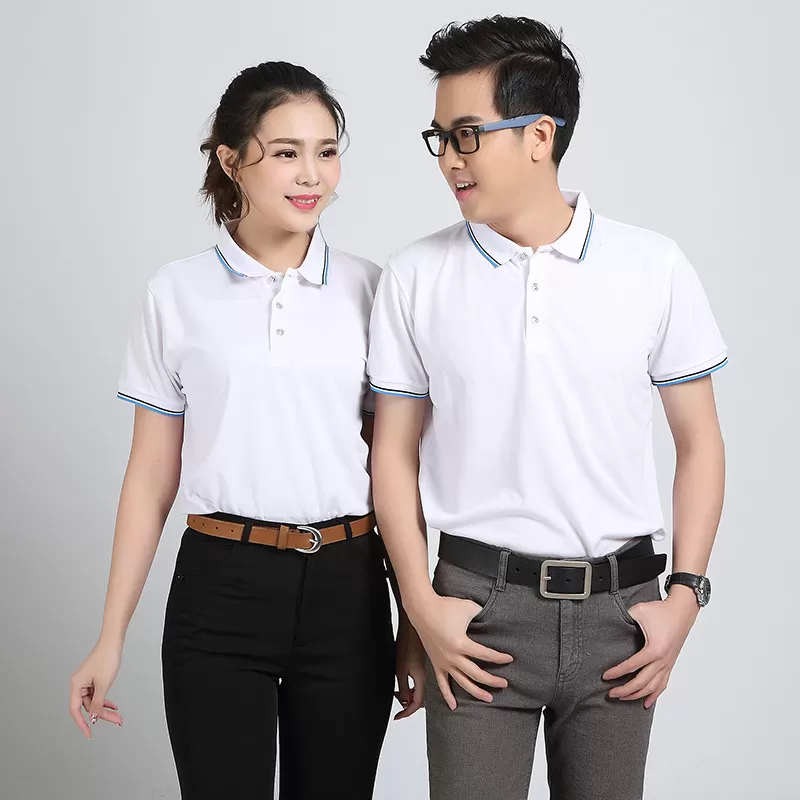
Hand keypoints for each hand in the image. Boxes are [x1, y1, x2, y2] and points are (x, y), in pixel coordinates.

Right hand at [69, 638, 123, 737]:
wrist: (113, 641)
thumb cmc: (107, 658)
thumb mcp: (103, 684)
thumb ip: (97, 703)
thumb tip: (93, 717)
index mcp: (76, 685)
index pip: (75, 710)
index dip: (82, 724)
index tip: (89, 734)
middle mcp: (78, 683)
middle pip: (87, 706)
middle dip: (101, 715)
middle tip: (116, 721)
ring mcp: (86, 680)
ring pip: (94, 700)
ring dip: (105, 708)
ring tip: (118, 715)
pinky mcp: (93, 678)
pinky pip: (97, 693)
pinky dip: (105, 699)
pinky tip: (113, 706)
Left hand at [393, 616, 425, 719]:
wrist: (413, 622)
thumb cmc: (406, 642)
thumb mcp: (400, 668)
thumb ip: (403, 687)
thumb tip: (404, 702)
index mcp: (423, 678)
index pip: (416, 703)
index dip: (406, 712)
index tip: (398, 716)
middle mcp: (429, 675)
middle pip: (422, 698)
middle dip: (409, 702)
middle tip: (397, 696)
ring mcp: (430, 668)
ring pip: (424, 689)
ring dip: (412, 693)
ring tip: (400, 689)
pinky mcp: (429, 661)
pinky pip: (425, 679)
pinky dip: (415, 684)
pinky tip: (408, 679)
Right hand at [410, 593, 512, 710]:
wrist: (422, 608)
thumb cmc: (444, 606)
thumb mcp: (468, 607)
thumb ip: (482, 615)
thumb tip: (491, 618)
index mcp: (461, 643)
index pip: (485, 655)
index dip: (499, 658)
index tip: (509, 659)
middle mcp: (452, 656)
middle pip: (476, 674)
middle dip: (492, 681)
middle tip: (504, 684)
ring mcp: (443, 662)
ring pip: (462, 682)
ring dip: (476, 692)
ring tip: (488, 698)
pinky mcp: (436, 663)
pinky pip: (441, 683)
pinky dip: (447, 695)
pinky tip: (454, 706)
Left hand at [602, 588, 699, 708]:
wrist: (682, 610)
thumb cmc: (661, 610)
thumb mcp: (639, 611)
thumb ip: (623, 618)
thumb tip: (609, 623)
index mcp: (654, 650)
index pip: (631, 666)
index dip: (616, 673)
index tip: (605, 676)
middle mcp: (662, 660)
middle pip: (641, 683)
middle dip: (625, 690)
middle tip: (611, 693)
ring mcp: (667, 664)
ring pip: (652, 687)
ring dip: (637, 695)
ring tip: (622, 698)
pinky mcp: (670, 664)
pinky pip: (662, 684)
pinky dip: (654, 695)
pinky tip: (646, 702)